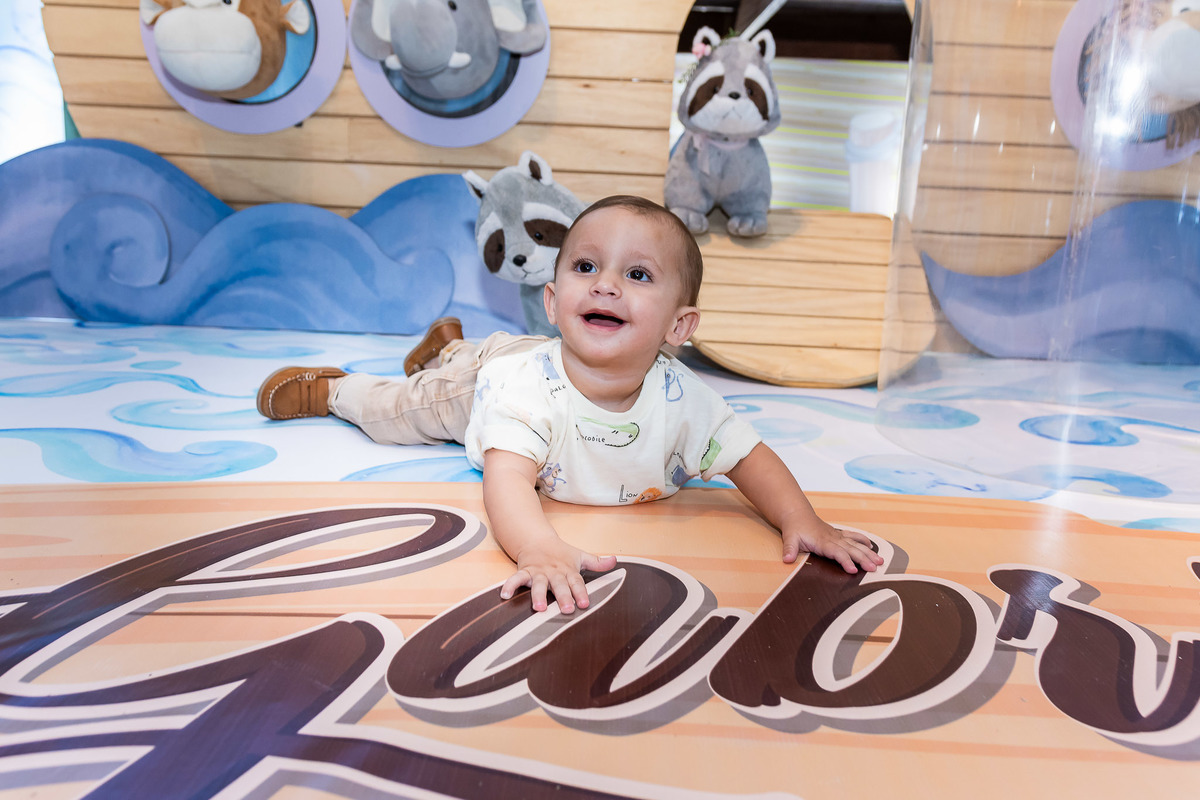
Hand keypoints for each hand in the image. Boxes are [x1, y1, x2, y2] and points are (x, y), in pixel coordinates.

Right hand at [499, 536, 617, 613]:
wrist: (537, 539)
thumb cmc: (561, 553)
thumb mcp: (580, 556)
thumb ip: (597, 562)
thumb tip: (616, 560)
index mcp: (568, 570)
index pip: (577, 582)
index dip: (581, 592)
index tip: (585, 603)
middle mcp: (554, 572)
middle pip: (559, 585)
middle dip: (563, 596)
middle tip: (567, 609)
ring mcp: (538, 572)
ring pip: (538, 584)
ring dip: (538, 595)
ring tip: (539, 608)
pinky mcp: (524, 572)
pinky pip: (516, 579)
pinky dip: (510, 586)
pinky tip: (505, 596)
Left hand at [782, 520, 883, 573]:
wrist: (797, 514)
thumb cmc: (794, 528)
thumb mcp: (789, 538)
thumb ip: (789, 549)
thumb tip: (787, 559)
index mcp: (822, 541)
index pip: (837, 552)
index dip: (845, 561)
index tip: (853, 570)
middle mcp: (833, 538)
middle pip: (851, 549)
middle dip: (863, 559)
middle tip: (875, 568)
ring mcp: (837, 536)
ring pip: (855, 544)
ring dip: (868, 552)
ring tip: (880, 561)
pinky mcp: (838, 534)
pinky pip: (853, 537)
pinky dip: (862, 541)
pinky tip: (871, 547)